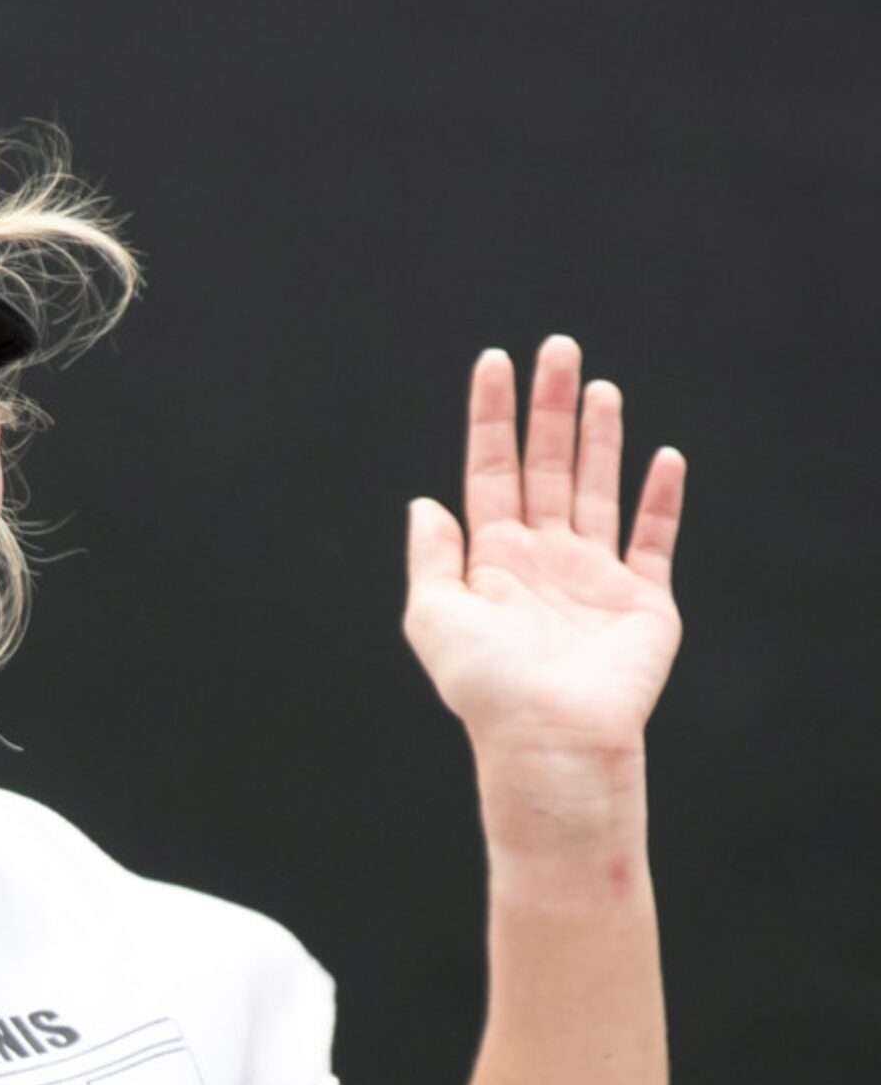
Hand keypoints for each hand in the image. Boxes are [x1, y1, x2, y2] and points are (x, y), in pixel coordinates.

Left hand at [404, 336, 685, 766]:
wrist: (549, 737)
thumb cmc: (487, 687)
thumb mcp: (434, 617)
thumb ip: (431, 557)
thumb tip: (422, 502)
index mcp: (492, 560)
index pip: (491, 470)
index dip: (492, 417)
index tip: (495, 363)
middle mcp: (542, 561)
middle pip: (548, 466)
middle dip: (550, 408)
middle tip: (557, 347)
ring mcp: (592, 577)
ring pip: (597, 489)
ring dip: (600, 438)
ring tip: (599, 386)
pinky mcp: (640, 600)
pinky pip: (653, 539)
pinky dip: (660, 499)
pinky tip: (663, 457)